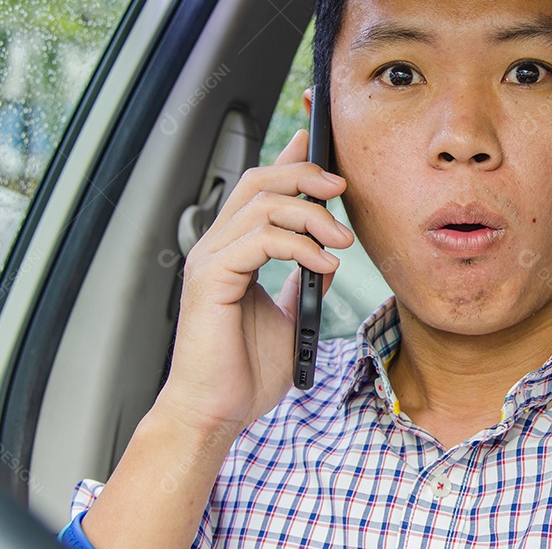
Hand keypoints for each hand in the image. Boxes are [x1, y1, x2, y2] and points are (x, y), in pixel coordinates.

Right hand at [155, 129, 352, 439]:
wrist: (218, 412)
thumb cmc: (246, 371)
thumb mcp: (291, 315)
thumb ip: (304, 281)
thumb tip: (328, 254)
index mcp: (233, 251)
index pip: (260, 189)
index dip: (289, 159)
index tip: (318, 140)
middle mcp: (217, 247)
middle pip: (259, 182)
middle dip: (305, 175)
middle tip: (341, 189)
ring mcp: (210, 260)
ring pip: (262, 205)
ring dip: (311, 215)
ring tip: (341, 239)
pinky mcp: (211, 279)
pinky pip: (260, 240)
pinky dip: (299, 246)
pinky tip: (323, 263)